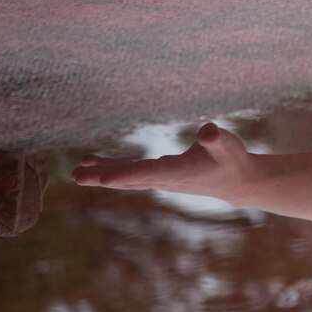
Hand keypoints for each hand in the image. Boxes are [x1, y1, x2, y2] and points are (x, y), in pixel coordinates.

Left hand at [73, 122, 260, 201]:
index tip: (103, 179)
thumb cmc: (232, 159)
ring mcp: (159, 178)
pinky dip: (112, 168)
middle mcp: (164, 179)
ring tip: (77, 172)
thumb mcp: (228, 146)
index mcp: (177, 172)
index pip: (146, 174)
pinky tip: (94, 163)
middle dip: (102, 177)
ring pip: (125, 177)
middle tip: (77, 176)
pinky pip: (130, 172)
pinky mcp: (158, 174)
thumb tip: (207, 130)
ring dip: (101, 175)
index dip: (124, 175)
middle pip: (128, 179)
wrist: (234, 181)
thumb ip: (216, 139)